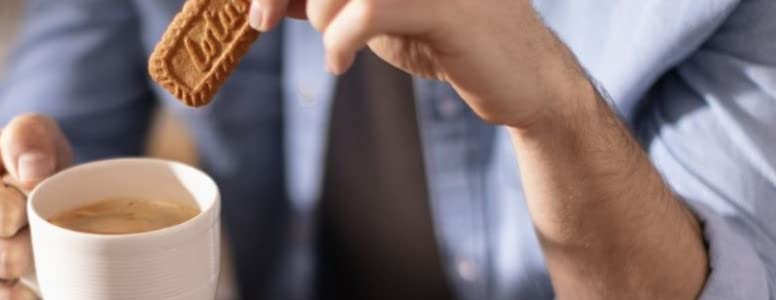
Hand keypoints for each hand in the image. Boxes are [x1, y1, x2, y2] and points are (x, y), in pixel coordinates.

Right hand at [0, 114, 71, 299]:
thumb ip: (31, 136)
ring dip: (27, 276)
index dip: (33, 212)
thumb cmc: (21, 166)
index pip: (3, 215)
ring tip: (29, 250)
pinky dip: (14, 298)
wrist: (5, 198)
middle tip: (38, 230)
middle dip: (35, 247)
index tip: (34, 200)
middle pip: (3, 259)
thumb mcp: (32, 136)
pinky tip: (19, 279)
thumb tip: (32, 172)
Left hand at [248, 0, 594, 128]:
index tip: (255, 5)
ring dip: (321, 15)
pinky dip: (340, 39)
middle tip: (261, 22)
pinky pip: (370, 8)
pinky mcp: (448, 6)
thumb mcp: (379, 13)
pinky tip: (340, 63)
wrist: (521, 82)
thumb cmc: (448, 41)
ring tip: (335, 45)